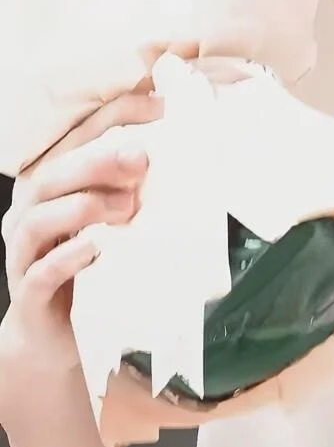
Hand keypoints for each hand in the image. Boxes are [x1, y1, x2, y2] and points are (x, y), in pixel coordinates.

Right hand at [1, 82, 163, 370]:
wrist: (55, 338)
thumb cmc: (90, 268)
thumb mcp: (117, 222)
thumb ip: (139, 188)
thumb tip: (194, 154)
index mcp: (54, 184)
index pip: (77, 135)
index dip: (116, 115)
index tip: (161, 107)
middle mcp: (32, 211)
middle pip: (56, 173)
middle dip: (100, 161)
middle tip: (142, 158)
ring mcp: (26, 252)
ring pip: (41, 217)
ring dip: (85, 206)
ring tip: (126, 208)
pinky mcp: (29, 293)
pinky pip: (42, 270)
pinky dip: (69, 256)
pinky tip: (96, 247)